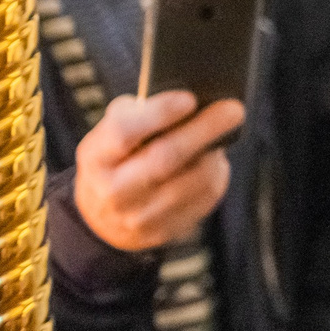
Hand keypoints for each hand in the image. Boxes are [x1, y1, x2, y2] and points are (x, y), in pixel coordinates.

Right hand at [73, 91, 246, 253]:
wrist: (101, 217)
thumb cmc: (118, 159)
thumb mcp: (111, 135)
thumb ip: (139, 115)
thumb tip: (192, 101)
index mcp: (95, 157)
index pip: (123, 132)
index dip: (158, 114)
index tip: (189, 98)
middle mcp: (112, 190)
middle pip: (164, 158)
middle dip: (203, 131)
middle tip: (234, 109)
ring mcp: (136, 216)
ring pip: (190, 182)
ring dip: (212, 156)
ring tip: (226, 135)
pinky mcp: (161, 232)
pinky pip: (202, 201)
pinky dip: (215, 177)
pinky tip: (215, 162)